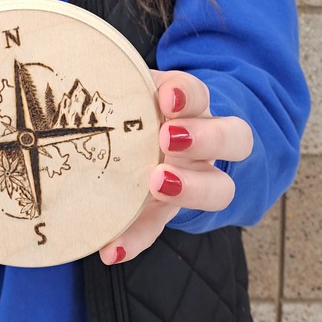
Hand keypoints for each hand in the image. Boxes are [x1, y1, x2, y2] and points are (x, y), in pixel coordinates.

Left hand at [98, 71, 252, 264]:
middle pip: (235, 139)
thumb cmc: (137, 107)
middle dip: (205, 138)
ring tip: (157, 185)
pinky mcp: (167, 212)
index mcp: (192, 106)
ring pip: (220, 188)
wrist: (151, 137)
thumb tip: (85, 73)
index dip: (187, 95)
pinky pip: (158, 229)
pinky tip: (111, 248)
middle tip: (169, 139)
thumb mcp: (133, 91)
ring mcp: (194, 180)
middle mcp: (205, 143)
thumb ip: (122, 86)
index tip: (166, 98)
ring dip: (191, 189)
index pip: (201, 95)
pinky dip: (136, 239)